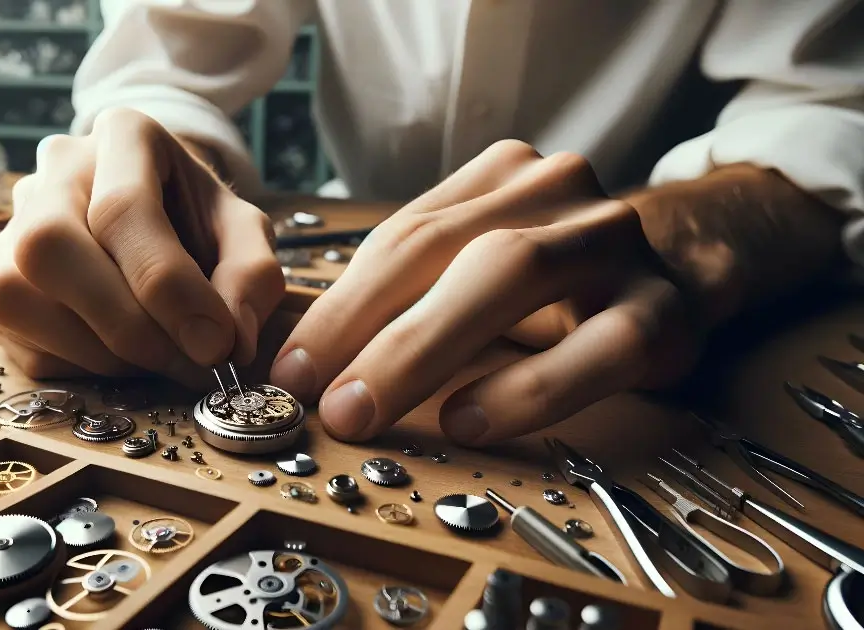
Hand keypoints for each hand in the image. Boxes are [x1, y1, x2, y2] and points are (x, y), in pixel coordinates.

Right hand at [0, 108, 284, 386]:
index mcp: (123, 135)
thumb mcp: (243, 233)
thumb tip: (230, 341)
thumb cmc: (198, 222)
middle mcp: (53, 171)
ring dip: (102, 352)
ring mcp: (10, 227)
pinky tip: (123, 354)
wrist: (158, 215)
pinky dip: (80, 366)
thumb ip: (252, 276)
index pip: (123, 209)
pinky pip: (17, 339)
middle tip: (186, 361)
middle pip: (49, 245)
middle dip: (124, 322)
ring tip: (162, 357)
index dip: (169, 288)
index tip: (215, 345)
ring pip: (15, 295)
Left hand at [271, 140, 704, 444]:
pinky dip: (524, 387)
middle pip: (449, 247)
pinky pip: (594, 347)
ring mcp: (616, 241)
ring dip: (425, 349)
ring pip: (515, 274)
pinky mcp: (666, 309)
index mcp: (502, 178)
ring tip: (366, 410)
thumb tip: (310, 361)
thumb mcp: (479, 268)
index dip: (339, 305)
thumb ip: (407, 295)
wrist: (682, 271)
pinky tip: (467, 420)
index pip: (403, 237)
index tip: (290, 368)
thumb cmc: (555, 285)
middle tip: (320, 399)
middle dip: (370, 326)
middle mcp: (559, 192)